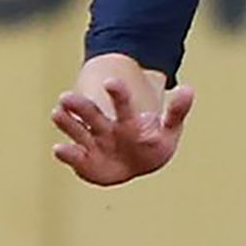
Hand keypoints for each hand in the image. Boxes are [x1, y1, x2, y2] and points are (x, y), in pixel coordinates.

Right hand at [50, 78, 194, 185]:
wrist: (137, 164)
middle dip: (79, 106)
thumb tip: (189, 89)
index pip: (122, 104)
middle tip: (66, 97)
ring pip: (78, 131)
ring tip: (57, 113)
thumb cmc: (152, 144)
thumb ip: (177, 112)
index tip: (111, 81)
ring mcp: (94, 144)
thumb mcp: (169, 129)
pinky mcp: (85, 162)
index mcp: (126, 118)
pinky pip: (75, 158)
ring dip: (68, 124)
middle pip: (92, 114)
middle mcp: (105, 127)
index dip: (117, 93)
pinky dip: (67, 154)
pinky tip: (58, 149)